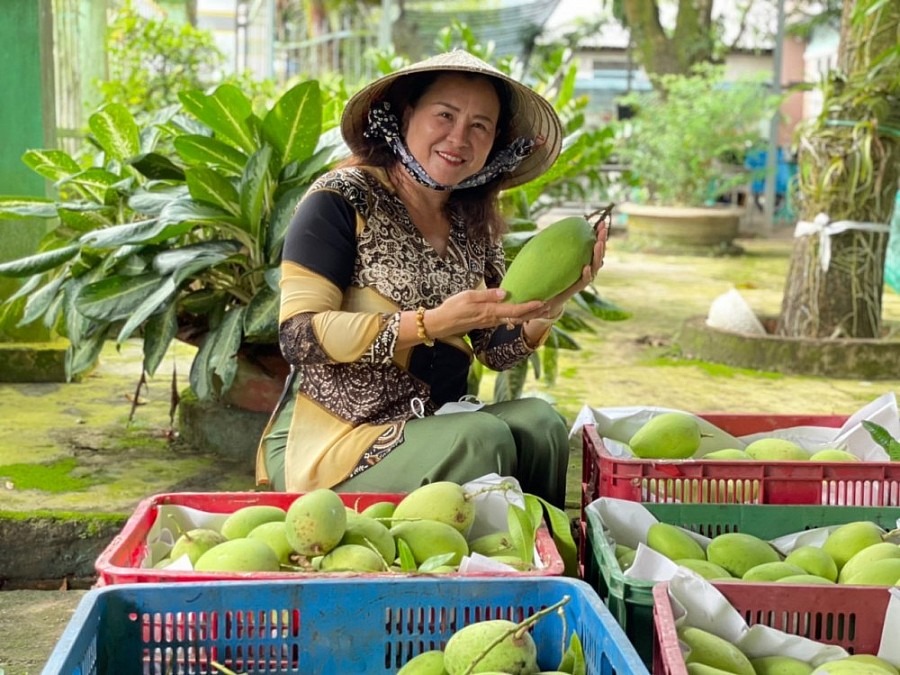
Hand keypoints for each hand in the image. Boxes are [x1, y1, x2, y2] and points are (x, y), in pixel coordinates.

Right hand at [425, 288, 545, 337]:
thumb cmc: (452, 308)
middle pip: (519, 317)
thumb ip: (487, 295)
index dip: (529, 307)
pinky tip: (522, 313)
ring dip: (528, 315)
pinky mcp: (487, 322)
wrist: (441, 324)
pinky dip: (518, 316)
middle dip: (535, 312)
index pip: (514, 310)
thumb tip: (504, 293)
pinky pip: (507, 320)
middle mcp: (493, 319)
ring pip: (514, 320)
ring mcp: (490, 322)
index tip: (542, 302)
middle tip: (550, 306)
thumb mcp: (468, 296)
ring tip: (541, 309)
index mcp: (490, 312)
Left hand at [542, 217, 609, 317]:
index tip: (601, 223)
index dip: (598, 234)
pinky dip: (587, 274)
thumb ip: (555, 246)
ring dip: (598, 255)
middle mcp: (587, 267)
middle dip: (602, 241)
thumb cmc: (551, 275)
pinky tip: (586, 267)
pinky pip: (585, 281)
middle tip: (603, 230)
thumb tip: (552, 228)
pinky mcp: (578, 287)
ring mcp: (584, 278)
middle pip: (599, 253)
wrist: (547, 298)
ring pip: (596, 266)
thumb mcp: (553, 259)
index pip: (593, 244)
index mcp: (583, 258)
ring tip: (598, 244)